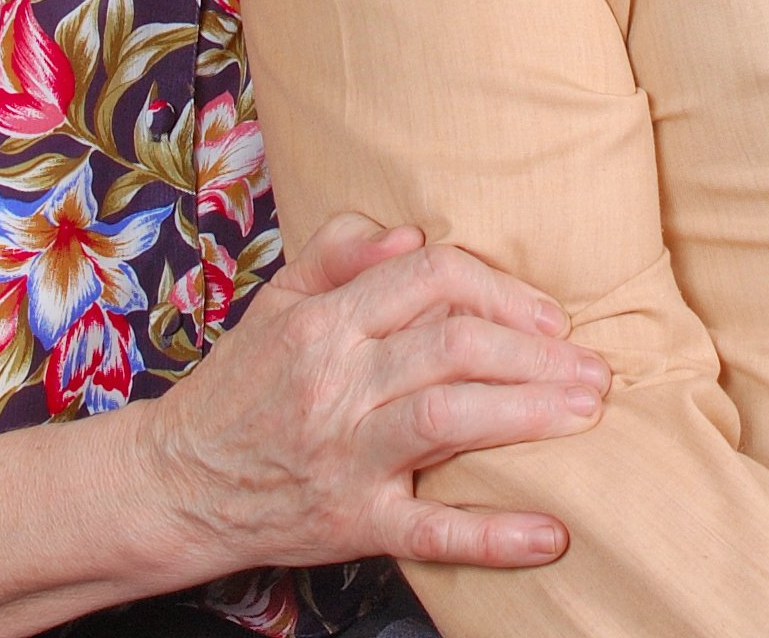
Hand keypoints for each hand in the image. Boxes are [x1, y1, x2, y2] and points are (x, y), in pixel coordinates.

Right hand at [129, 214, 609, 574]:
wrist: (173, 486)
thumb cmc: (242, 389)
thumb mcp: (276, 303)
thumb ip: (338, 253)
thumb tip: (410, 233)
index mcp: (323, 322)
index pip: (428, 279)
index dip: (500, 290)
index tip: (548, 316)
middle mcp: (335, 383)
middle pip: (452, 345)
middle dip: (537, 352)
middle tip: (595, 367)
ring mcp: (344, 455)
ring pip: (448, 418)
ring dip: (530, 412)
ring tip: (588, 412)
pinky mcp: (350, 523)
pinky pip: (430, 530)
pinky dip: (494, 536)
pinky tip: (551, 534)